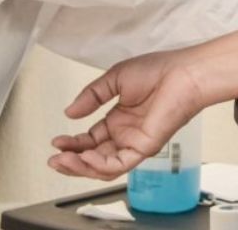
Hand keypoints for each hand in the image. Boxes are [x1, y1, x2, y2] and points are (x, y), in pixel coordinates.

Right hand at [48, 50, 203, 180]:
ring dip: (81, 167)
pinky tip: (85, 157)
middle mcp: (127, 133)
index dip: (72, 143)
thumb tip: (69, 112)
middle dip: (71, 160)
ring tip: (62, 160)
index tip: (56, 141)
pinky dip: (100, 165)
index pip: (91, 139)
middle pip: (94, 157)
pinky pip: (120, 164)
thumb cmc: (160, 70)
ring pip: (104, 167)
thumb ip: (91, 96)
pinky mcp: (146, 147)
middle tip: (54, 159)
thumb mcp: (115, 79)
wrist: (184, 72)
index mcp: (120, 118)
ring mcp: (136, 142)